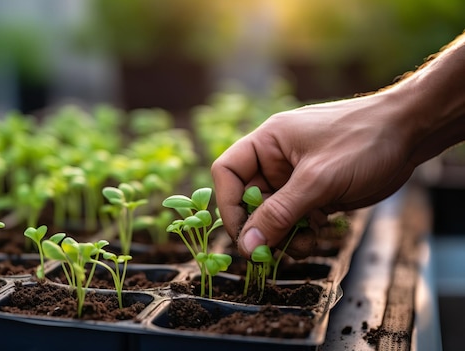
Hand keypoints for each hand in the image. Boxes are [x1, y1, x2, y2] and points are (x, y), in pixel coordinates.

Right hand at [211, 92, 418, 259]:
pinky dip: (302, 233)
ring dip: (283, 235)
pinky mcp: (316, 192)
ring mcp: (296, 178)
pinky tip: (320, 235)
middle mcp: (276, 160)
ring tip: (304, 244)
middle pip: (249, 199)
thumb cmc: (363, 142)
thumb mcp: (318, 180)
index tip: (243, 234)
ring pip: (274, 215)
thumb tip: (246, 246)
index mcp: (267, 142)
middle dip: (261, 227)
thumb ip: (280, 214)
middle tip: (271, 252)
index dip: (228, 204)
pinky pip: (296, 219)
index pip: (228, 172)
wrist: (411, 133)